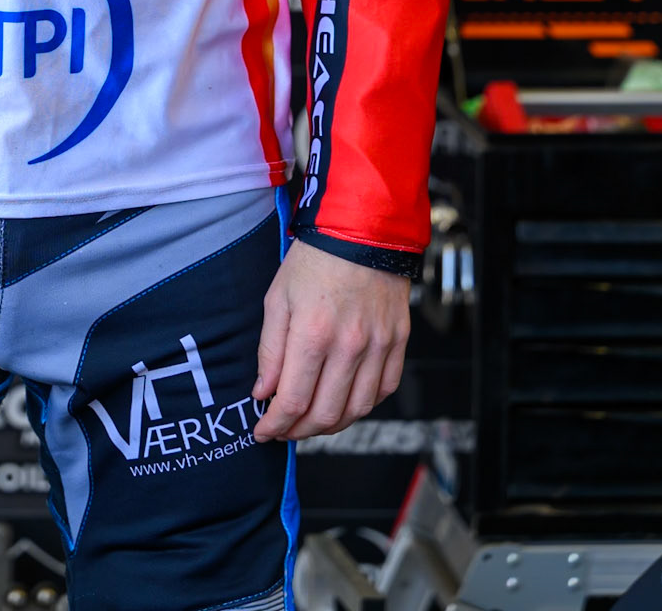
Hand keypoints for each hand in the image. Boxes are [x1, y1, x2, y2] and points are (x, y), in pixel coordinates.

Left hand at [251, 239, 408, 442]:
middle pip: (325, 414)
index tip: (263, 431)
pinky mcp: (398, 343)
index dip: (275, 425)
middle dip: (299, 431)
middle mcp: (349, 346)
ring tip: (311, 421)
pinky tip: (344, 402)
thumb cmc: (314, 260)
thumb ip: (270, 350)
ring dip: (330, 424)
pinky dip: (362, 406)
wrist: (360, 231)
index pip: (293, 401)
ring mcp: (378, 346)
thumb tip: (264, 393)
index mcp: (313, 334)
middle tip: (284, 430)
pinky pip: (383, 391)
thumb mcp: (278, 298)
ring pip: (356, 410)